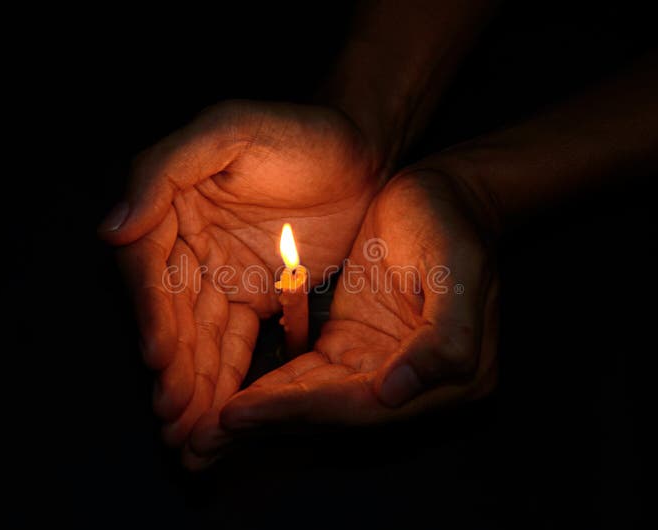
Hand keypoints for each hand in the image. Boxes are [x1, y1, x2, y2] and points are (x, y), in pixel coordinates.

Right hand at [99, 100, 381, 452]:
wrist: (360, 150)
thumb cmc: (296, 130)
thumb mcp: (228, 129)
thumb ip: (165, 168)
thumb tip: (112, 228)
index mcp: (170, 208)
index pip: (151, 270)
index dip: (153, 315)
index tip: (160, 357)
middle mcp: (188, 247)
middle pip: (172, 316)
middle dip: (171, 371)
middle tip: (172, 421)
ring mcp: (221, 276)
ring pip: (200, 340)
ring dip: (192, 388)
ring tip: (187, 437)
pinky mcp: (256, 297)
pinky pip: (236, 343)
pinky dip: (226, 379)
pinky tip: (217, 416)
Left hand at [187, 169, 498, 466]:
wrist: (444, 196)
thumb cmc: (452, 223)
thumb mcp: (458, 269)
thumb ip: (445, 338)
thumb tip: (395, 393)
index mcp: (451, 380)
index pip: (361, 407)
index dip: (297, 412)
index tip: (236, 414)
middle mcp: (411, 387)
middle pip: (330, 417)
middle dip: (265, 429)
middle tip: (200, 442)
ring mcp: (377, 369)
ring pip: (311, 402)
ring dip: (259, 417)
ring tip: (201, 432)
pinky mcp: (352, 348)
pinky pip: (305, 376)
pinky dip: (269, 390)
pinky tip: (228, 398)